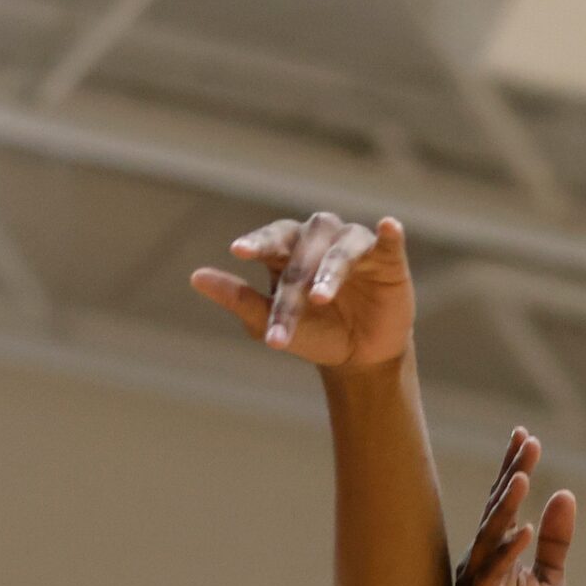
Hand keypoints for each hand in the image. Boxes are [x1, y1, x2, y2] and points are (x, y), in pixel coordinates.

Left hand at [191, 212, 413, 369]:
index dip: (257, 243)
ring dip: (329, 271)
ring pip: (340, 249)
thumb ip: (238, 299)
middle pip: (304, 253)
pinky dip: (389, 234)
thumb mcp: (271, 323)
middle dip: (292, 287)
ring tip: (318, 299)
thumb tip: (196, 277)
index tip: (239, 252)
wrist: (359, 359)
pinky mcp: (389, 259)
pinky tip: (388, 227)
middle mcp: (321, 239)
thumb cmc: (314, 333)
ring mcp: (355, 246)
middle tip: (282, 321)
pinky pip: (389, 242)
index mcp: (289, 247)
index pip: (271, 239)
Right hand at [453, 428, 576, 585]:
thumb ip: (555, 542)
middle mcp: (481, 563)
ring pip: (489, 537)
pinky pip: (491, 576)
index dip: (514, 469)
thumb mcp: (550, 583)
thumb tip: (564, 494)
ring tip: (524, 475)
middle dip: (512, 475)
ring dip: (506, 506)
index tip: (527, 435)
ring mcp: (476, 585)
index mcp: (497, 555)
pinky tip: (525, 530)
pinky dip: (508, 553)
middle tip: (529, 442)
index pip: (504, 504)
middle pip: (495, 511)